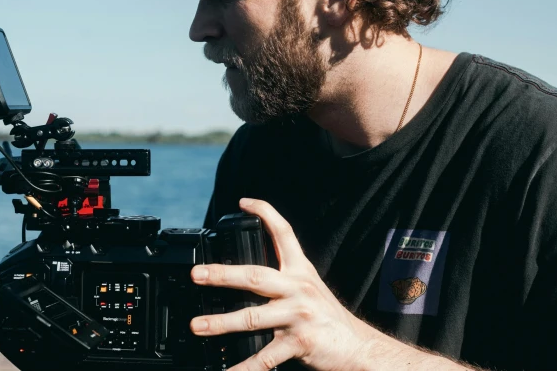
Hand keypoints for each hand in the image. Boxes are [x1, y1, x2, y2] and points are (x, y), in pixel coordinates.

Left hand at [189, 198, 370, 370]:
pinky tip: (226, 370)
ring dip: (221, 322)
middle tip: (197, 274)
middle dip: (223, 275)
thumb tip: (245, 275)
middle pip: (256, 276)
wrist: (359, 348)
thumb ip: (283, 279)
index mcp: (301, 272)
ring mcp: (298, 316)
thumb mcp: (310, 288)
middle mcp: (299, 289)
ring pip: (253, 317)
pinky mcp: (299, 343)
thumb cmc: (329, 320)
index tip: (244, 202)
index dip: (265, 213)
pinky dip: (243, 367)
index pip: (284, 233)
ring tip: (198, 325)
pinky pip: (264, 357)